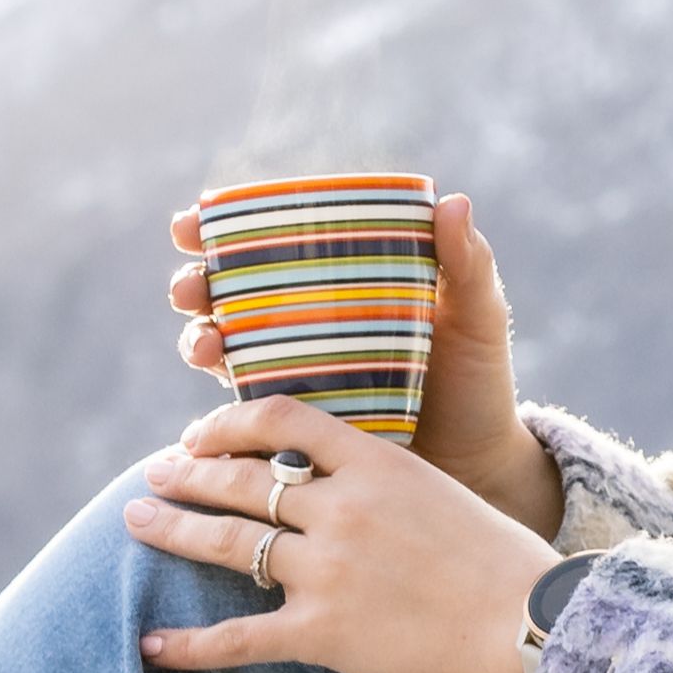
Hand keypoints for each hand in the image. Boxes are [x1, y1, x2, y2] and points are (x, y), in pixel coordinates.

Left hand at [128, 396, 553, 672]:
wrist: (536, 627)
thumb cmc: (510, 569)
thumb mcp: (448, 497)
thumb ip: (393, 490)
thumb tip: (353, 491)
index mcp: (378, 464)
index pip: (283, 420)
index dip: (230, 423)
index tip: (202, 433)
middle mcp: (342, 507)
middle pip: (242, 478)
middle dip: (187, 472)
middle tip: (152, 472)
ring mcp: (328, 569)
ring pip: (226, 542)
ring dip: (172, 529)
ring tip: (134, 520)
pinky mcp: (323, 632)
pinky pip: (237, 637)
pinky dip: (187, 644)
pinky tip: (150, 646)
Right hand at [160, 189, 562, 540]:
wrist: (480, 469)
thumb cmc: (477, 382)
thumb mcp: (476, 317)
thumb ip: (467, 265)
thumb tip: (453, 203)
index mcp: (336, 281)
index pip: (265, 243)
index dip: (218, 227)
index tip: (196, 220)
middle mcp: (301, 325)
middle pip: (225, 294)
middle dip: (193, 284)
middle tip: (192, 289)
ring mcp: (290, 376)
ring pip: (220, 349)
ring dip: (198, 340)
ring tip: (207, 345)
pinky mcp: (291, 430)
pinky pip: (241, 417)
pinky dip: (220, 412)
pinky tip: (217, 415)